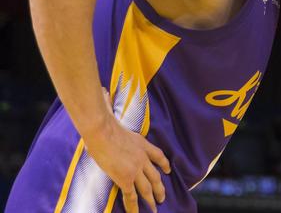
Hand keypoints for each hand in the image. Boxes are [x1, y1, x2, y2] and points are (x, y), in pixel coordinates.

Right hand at [82, 90, 170, 212]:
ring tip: (155, 208)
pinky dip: (135, 206)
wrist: (102, 130)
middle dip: (160, 188)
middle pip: (155, 176)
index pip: (158, 155)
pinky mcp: (126, 178)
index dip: (164, 164)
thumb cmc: (104, 121)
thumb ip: (110, 106)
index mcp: (142, 143)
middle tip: (162, 197)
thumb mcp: (113, 114)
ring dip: (152, 199)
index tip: (168, 171)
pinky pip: (132, 196)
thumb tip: (103, 91)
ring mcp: (135, 169)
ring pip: (147, 188)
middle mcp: (142, 157)